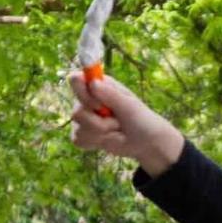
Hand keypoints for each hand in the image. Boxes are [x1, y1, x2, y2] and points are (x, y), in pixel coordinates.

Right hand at [66, 69, 185, 176]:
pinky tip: (107, 139)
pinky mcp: (81, 133)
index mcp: (98, 85)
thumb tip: (93, 83)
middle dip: (99, 123)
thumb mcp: (129, 106)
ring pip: (79, 129)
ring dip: (101, 134)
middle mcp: (87, 98)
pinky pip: (79, 140)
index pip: (75, 80)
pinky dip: (96, 143)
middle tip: (117, 122)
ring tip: (115, 130)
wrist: (146, 143)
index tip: (99, 105)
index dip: (83, 94)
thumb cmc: (141, 120)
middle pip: (77, 112)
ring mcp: (83, 116)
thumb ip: (111, 94)